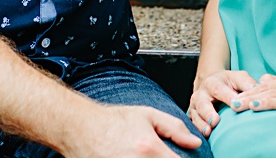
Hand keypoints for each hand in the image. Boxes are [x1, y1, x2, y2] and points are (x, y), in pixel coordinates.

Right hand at [61, 104, 201, 157]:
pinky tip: (133, 160)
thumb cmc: (114, 120)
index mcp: (150, 149)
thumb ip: (175, 128)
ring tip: (146, 159)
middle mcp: (138, 164)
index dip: (186, 164)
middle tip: (159, 158)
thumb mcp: (147, 116)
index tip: (185, 161)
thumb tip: (195, 143)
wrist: (79, 127)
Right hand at [187, 69, 257, 135]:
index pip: (220, 90)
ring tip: (208, 131)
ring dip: (201, 124)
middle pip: (203, 104)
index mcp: (213, 82)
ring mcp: (195, 106)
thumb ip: (247, 83)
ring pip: (196, 115)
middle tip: (215, 121)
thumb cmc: (229, 82)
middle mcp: (201, 94)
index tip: (235, 105)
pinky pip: (193, 124)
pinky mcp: (193, 115)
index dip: (227, 97)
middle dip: (208, 113)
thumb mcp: (238, 78)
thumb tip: (258, 90)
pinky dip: (198, 130)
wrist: (211, 83)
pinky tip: (205, 137)